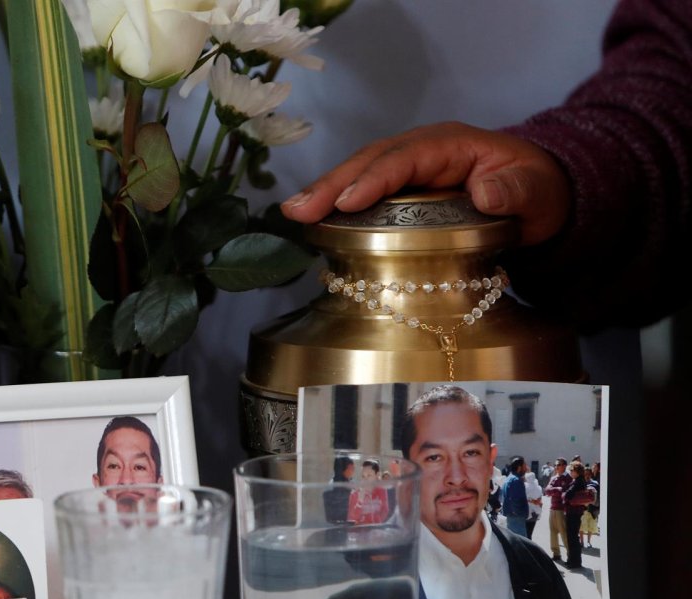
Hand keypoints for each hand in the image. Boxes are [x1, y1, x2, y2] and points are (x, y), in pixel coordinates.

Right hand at [280, 121, 571, 245]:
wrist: (535, 196)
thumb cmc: (536, 190)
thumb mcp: (538, 190)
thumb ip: (518, 190)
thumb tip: (487, 194)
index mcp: (449, 143)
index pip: (404, 157)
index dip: (374, 179)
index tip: (346, 203)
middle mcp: (420, 150)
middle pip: (369, 161)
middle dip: (332, 184)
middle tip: (298, 209)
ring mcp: (406, 170)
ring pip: (358, 174)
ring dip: (324, 193)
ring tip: (293, 213)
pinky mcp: (398, 191)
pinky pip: (362, 193)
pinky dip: (334, 204)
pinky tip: (310, 221)